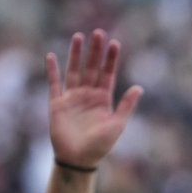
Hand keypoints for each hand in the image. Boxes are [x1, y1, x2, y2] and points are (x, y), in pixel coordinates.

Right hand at [46, 29, 143, 169]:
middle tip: (98, 32)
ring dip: (76, 55)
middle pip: (91, 68)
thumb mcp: (117, 125)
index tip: (114, 43)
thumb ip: (126, 106)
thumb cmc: (100, 145)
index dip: (110, 59)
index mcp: (103, 99)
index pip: (107, 74)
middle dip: (95, 51)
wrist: (78, 159)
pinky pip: (54, 83)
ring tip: (79, 36)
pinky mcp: (57, 103)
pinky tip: (51, 56)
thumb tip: (140, 87)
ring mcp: (72, 97)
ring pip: (74, 71)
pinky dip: (52, 70)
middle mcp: (88, 95)